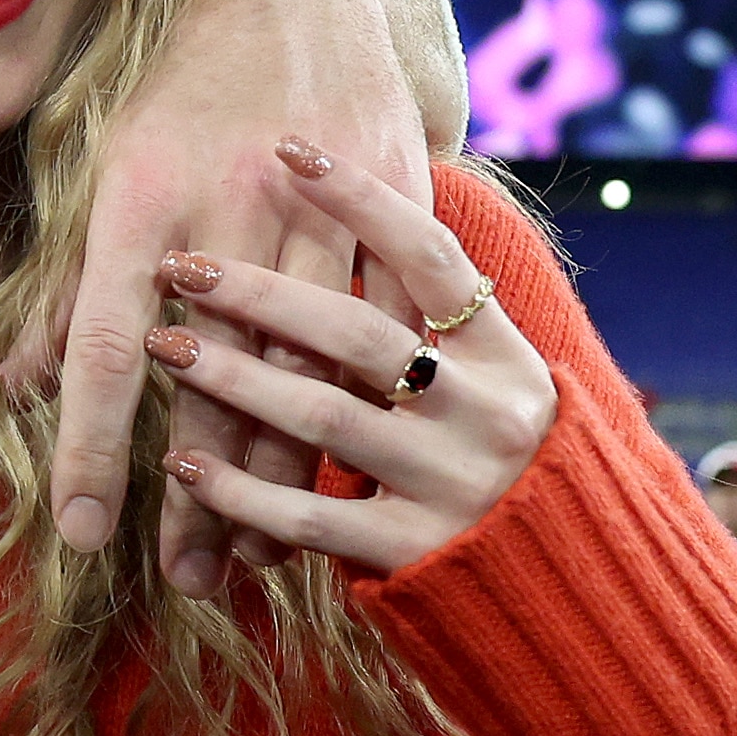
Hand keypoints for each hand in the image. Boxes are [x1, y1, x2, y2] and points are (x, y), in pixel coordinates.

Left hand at [10, 0, 437, 585]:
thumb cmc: (180, 91)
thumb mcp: (102, 171)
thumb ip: (67, 287)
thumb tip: (21, 387)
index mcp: (138, 202)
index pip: (106, 350)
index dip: (93, 448)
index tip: (83, 535)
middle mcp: (225, 210)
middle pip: (214, 382)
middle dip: (198, 494)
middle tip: (183, 579)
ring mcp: (315, 212)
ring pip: (305, 372)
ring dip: (281, 476)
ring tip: (252, 557)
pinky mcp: (390, 211)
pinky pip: (382, 335)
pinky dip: (361, 411)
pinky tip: (340, 480)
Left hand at [146, 138, 556, 575]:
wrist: (576, 589)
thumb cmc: (498, 462)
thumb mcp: (490, 381)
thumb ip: (426, 321)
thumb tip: (339, 229)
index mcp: (502, 354)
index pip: (429, 254)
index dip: (361, 197)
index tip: (289, 146)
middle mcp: (486, 411)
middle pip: (358, 333)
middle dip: (259, 295)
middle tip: (180, 266)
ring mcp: (454, 483)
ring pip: (324, 417)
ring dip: (232, 380)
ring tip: (161, 348)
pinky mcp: (418, 553)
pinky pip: (312, 517)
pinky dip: (241, 489)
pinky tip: (184, 465)